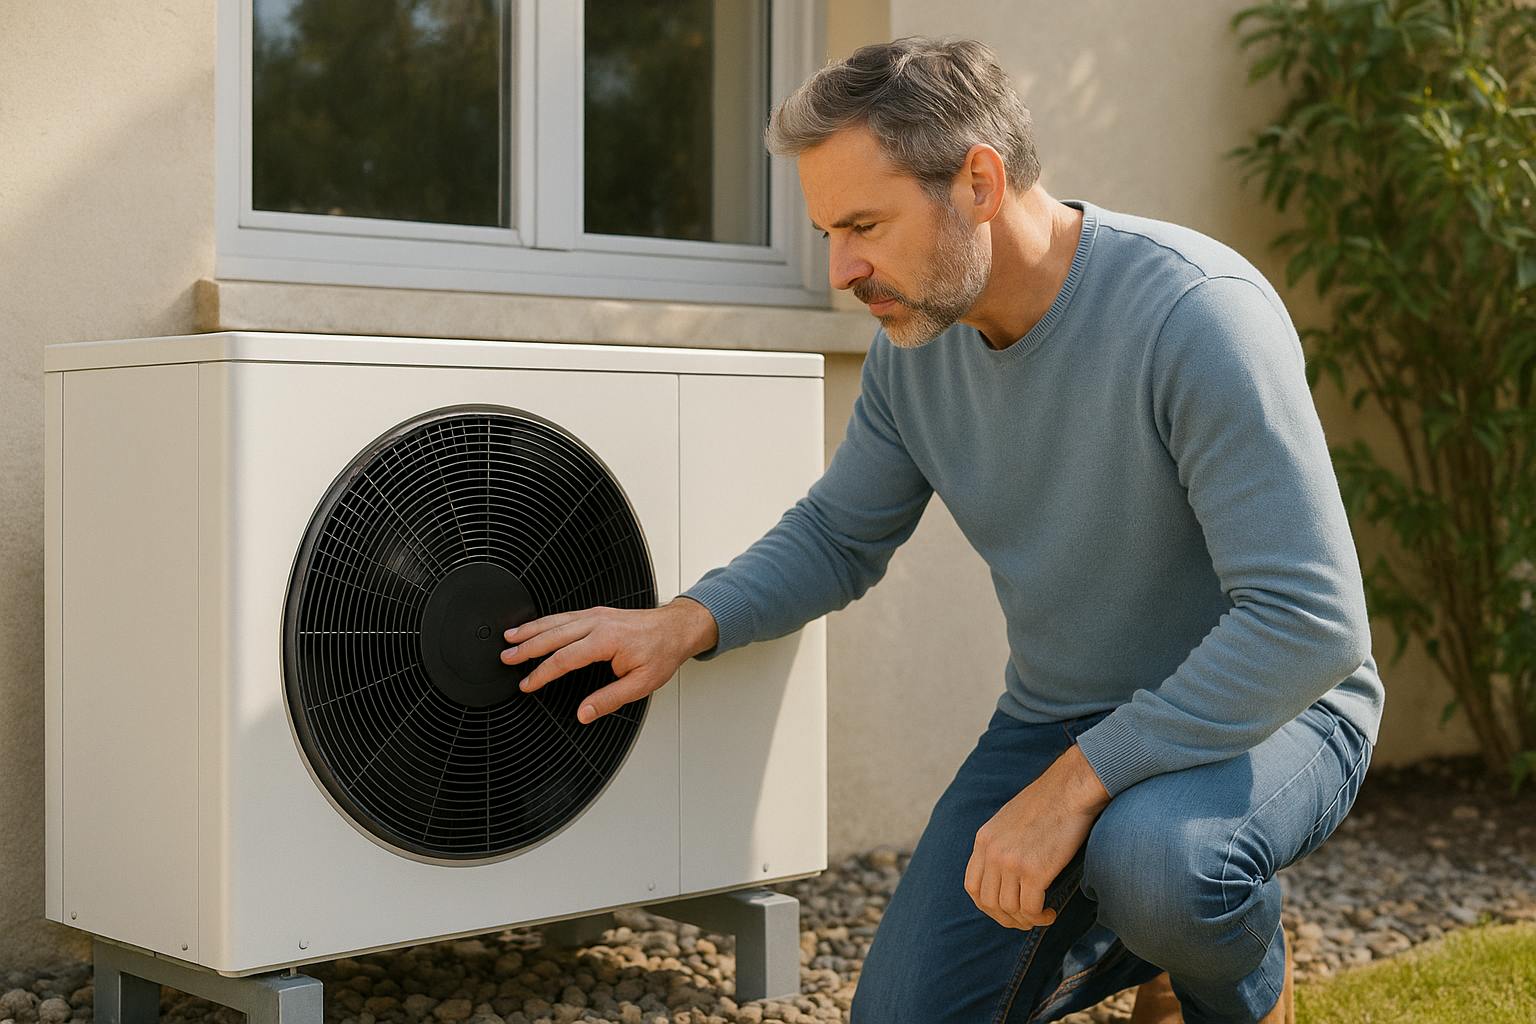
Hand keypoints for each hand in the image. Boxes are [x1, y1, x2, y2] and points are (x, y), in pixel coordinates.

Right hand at [501, 598, 718, 724]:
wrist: (676, 628)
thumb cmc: (662, 652)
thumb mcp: (641, 684)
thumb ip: (609, 699)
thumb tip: (584, 712)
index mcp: (606, 640)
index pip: (564, 658)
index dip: (542, 673)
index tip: (527, 684)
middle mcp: (597, 623)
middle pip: (553, 634)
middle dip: (527, 646)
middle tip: (505, 656)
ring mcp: (596, 615)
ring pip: (556, 621)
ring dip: (531, 629)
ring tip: (510, 638)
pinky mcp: (597, 613)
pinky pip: (565, 616)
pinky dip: (545, 621)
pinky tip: (535, 627)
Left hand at [964, 743, 1111, 930]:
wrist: (1070, 789)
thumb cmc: (1047, 803)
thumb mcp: (1009, 821)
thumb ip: (1000, 844)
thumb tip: (1004, 872)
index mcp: (983, 840)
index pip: (972, 886)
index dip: (986, 905)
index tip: (1004, 910)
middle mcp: (992, 853)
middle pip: (988, 903)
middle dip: (1006, 918)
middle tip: (1025, 920)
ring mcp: (1011, 862)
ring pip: (1009, 909)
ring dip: (1026, 920)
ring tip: (1041, 916)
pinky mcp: (1034, 871)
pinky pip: (1030, 908)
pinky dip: (1040, 917)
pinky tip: (1051, 912)